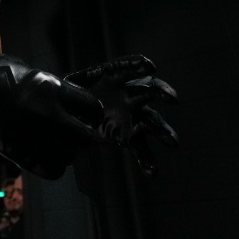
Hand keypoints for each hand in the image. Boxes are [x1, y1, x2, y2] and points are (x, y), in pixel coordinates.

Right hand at [0, 48, 102, 179]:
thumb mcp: (29, 72)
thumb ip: (51, 89)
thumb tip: (67, 103)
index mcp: (52, 89)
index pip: (91, 108)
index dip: (94, 113)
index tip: (92, 116)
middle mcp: (48, 115)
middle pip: (85, 137)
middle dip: (88, 137)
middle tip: (83, 135)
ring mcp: (34, 136)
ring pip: (69, 156)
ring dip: (69, 152)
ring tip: (60, 144)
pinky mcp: (19, 153)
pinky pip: (51, 170)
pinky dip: (53, 166)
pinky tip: (48, 156)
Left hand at [65, 54, 178, 177]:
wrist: (66, 114)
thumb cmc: (68, 96)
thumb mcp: (66, 89)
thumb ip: (71, 93)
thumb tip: (71, 96)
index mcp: (111, 77)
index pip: (126, 68)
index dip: (137, 66)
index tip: (150, 66)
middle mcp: (125, 94)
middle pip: (146, 91)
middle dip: (160, 92)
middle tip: (173, 98)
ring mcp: (129, 115)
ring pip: (149, 119)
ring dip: (161, 129)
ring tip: (172, 142)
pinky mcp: (126, 134)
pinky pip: (138, 146)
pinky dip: (145, 159)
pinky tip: (151, 172)